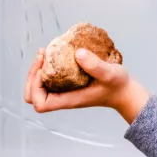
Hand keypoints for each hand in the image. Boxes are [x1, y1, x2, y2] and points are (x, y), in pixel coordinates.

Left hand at [23, 48, 149, 123]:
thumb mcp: (109, 73)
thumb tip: (77, 53)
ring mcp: (65, 91)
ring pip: (39, 87)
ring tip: (44, 52)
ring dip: (37, 70)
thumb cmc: (117, 85)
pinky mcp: (69, 84)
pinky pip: (49, 79)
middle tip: (41, 56)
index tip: (45, 69)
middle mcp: (63, 97)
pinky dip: (47, 67)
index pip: (40, 103)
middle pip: (33, 96)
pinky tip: (55, 53)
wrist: (125, 91)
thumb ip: (95, 65)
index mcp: (69, 100)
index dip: (36, 86)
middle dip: (32, 76)